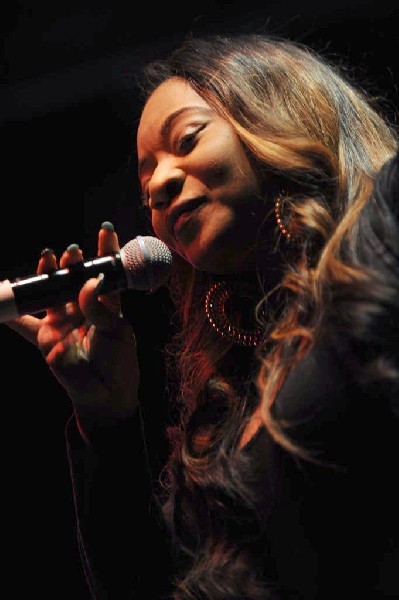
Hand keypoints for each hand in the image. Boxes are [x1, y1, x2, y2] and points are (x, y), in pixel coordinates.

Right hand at [5, 222, 139, 439]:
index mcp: (105, 303)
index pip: (105, 271)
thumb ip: (99, 306)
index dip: (105, 249)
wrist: (105, 392)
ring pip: (50, 290)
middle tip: (73, 251)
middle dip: (72, 261)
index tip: (106, 228)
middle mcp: (82, 307)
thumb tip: (89, 281)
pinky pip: (23, 321)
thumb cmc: (118, 360)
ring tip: (49, 256)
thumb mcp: (115, 330)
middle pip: (73, 277)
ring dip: (47, 272)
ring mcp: (62, 319)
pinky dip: (9, 311)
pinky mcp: (44, 334)